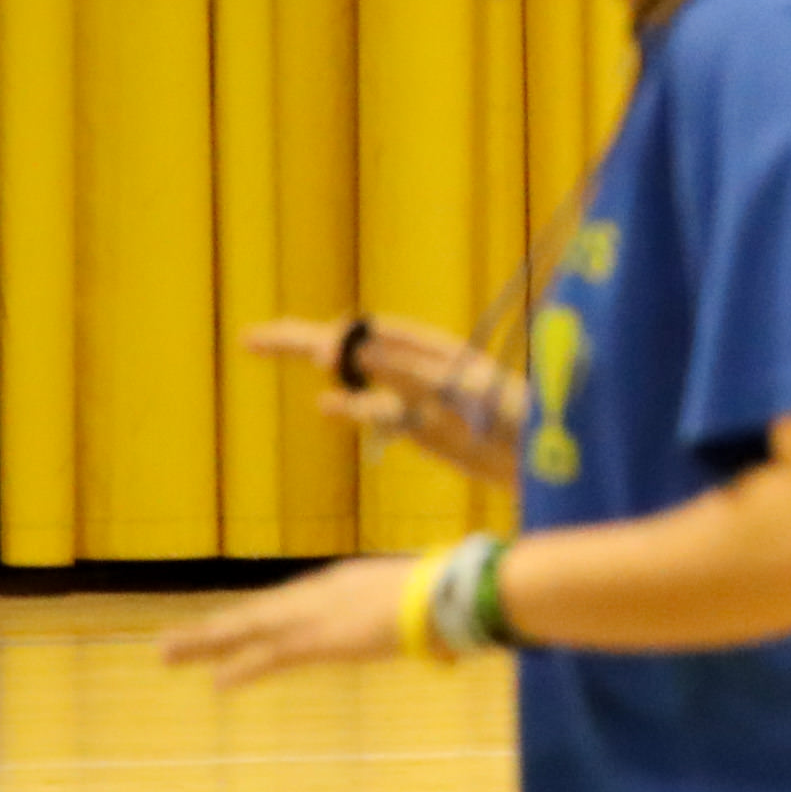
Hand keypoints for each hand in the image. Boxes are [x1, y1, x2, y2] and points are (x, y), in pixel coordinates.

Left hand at [161, 557, 423, 688]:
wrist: (443, 594)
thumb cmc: (448, 596)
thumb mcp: (427, 604)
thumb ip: (419, 621)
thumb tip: (446, 644)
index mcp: (344, 584)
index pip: (289, 602)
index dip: (258, 617)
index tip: (232, 627)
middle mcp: (318, 594)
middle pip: (255, 612)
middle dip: (214, 629)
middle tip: (169, 642)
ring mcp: (313, 615)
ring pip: (247, 629)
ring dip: (206, 643)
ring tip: (166, 655)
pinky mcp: (316, 641)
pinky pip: (269, 657)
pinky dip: (242, 669)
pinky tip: (216, 682)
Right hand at [243, 315, 521, 448]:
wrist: (541, 458)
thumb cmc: (508, 414)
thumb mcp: (456, 388)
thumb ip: (405, 371)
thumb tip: (356, 349)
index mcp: (423, 348)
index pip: (362, 334)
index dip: (329, 338)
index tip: (315, 355)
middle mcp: (413, 367)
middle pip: (347, 349)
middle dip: (299, 342)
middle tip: (249, 338)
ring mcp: (413, 398)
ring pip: (353, 379)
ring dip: (316, 365)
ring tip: (264, 346)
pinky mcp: (420, 428)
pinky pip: (373, 413)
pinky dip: (348, 407)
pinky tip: (322, 405)